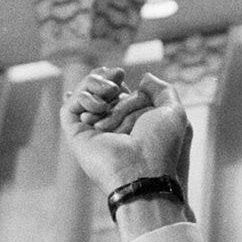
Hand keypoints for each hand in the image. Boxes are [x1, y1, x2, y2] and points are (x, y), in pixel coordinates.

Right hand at [60, 67, 191, 197]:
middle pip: (100, 94)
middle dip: (109, 82)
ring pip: (83, 97)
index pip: (116, 93)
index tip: (120, 72)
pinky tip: (100, 103)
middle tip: (118, 76)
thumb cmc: (160, 146)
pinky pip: (69, 109)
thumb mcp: (172, 112)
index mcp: (129, 125)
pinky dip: (82, 96)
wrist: (143, 169)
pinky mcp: (76, 137)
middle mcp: (108, 129)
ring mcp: (90, 134)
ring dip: (96, 85)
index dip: (115, 80)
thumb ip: (162, 90)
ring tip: (111, 90)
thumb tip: (144, 78)